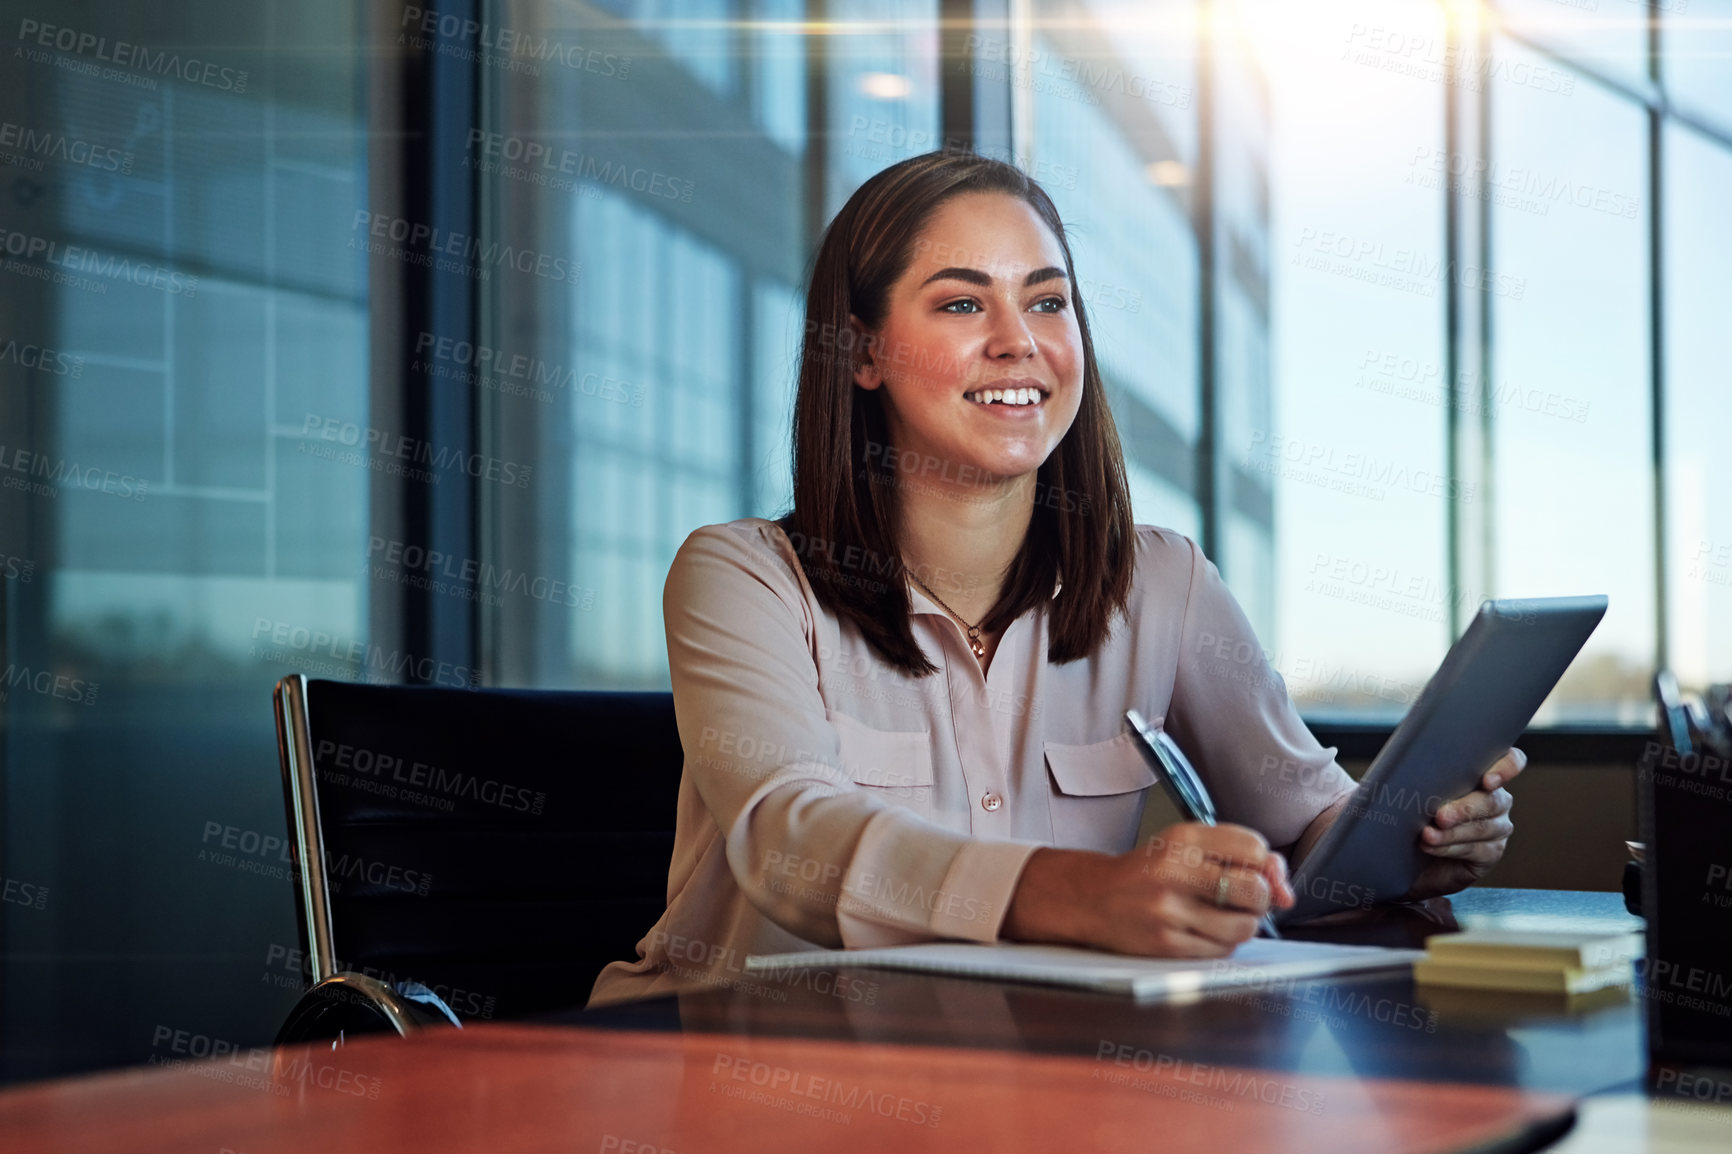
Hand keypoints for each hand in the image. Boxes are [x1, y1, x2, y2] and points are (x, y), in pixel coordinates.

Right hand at [1002, 823, 1295, 956]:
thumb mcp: (1186, 846)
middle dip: (1261, 898)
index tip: (1260, 873)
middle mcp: (1175, 870)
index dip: (1267, 865)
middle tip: (1245, 898)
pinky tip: (1204, 930)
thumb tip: (1285, 888)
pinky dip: (1223, 942)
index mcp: (1182, 837)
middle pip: (1255, 890)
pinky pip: (1222, 949)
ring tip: (1223, 916)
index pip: (1253, 848)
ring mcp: (1170, 910)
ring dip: (1244, 924)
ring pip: (1244, 926)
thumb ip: (1237, 855)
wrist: (1093, 898)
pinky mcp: (1166, 943)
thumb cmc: (1148, 871)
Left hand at [1405, 747, 1525, 899]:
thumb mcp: (1412, 789)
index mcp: (1482, 774)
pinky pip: (1476, 850)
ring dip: (1452, 832)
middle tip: (1439, 815)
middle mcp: (1496, 800)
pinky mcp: (1490, 853)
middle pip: (1492, 800)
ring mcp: (1497, 827)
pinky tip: (1430, 846)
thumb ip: (1420, 775)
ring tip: (1427, 835)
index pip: (1511, 761)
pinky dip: (1449, 848)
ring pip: (1483, 827)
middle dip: (1464, 808)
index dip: (1507, 767)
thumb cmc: (1410, 812)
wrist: (1404, 852)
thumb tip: (1405, 768)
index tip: (1488, 780)